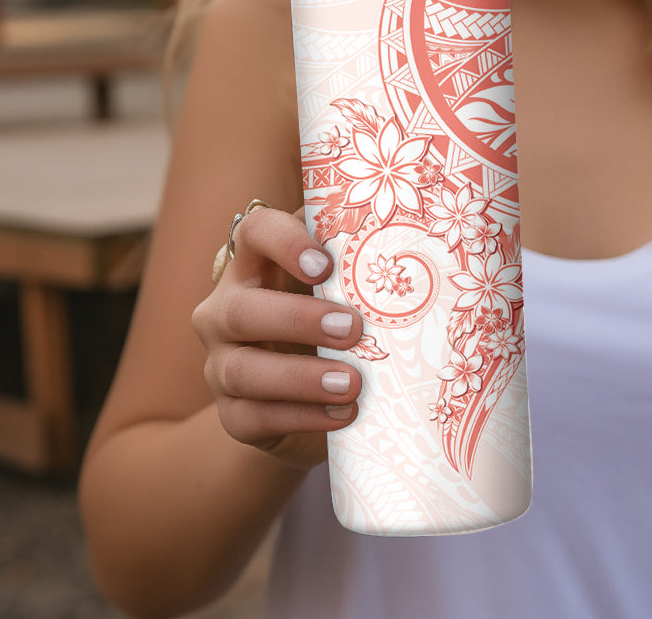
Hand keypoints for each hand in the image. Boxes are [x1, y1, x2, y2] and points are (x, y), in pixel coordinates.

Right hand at [191, 203, 362, 469]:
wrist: (311, 398)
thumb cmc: (337, 319)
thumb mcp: (347, 285)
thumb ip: (366, 256)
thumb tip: (430, 232)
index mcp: (256, 264)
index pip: (254, 232)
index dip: (283, 242)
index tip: (325, 264)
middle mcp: (226, 309)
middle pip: (242, 309)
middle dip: (298, 320)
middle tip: (354, 329)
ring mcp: (221, 364)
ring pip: (241, 370)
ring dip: (301, 378)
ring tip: (353, 384)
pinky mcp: (232, 415)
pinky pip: (252, 418)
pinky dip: (301, 418)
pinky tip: (342, 415)